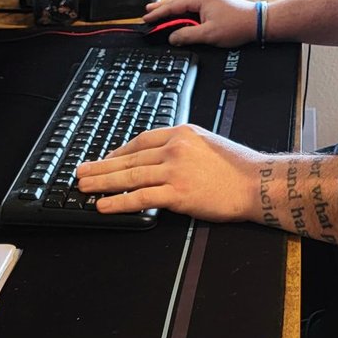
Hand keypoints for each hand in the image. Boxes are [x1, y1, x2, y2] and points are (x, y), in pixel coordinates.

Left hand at [75, 125, 265, 221]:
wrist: (256, 183)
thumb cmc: (236, 167)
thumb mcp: (206, 143)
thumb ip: (181, 147)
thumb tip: (157, 159)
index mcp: (182, 133)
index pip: (141, 140)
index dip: (119, 151)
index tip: (105, 159)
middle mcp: (175, 148)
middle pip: (129, 158)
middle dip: (101, 166)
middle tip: (81, 172)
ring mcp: (175, 170)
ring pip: (130, 176)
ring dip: (102, 183)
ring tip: (84, 187)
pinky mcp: (177, 193)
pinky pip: (140, 198)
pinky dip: (119, 202)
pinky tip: (104, 205)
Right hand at [142, 0, 255, 47]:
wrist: (257, 22)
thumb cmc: (237, 25)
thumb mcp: (208, 34)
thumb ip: (187, 35)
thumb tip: (173, 37)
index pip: (172, 6)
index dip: (158, 14)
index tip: (146, 19)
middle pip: (177, 2)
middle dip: (161, 7)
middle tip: (147, 11)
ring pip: (186, 4)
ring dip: (173, 9)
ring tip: (160, 12)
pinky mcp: (215, 3)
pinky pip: (194, 5)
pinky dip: (184, 11)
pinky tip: (181, 15)